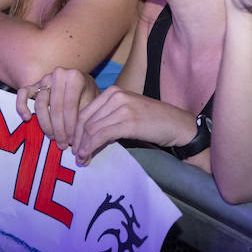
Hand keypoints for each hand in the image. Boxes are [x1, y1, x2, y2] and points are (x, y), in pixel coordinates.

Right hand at [15, 68, 98, 149]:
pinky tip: (27, 118)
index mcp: (74, 77)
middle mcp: (58, 75)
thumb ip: (85, 117)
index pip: (70, 105)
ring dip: (45, 124)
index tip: (72, 141)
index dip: (70, 126)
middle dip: (59, 129)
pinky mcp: (33, 85)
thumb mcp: (91, 104)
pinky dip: (22, 106)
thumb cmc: (87, 96)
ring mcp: (44, 79)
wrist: (81, 84)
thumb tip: (80, 140)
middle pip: (55, 107)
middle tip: (62, 144)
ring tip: (52, 137)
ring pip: (40, 104)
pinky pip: (23, 93)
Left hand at [70, 86, 198, 165]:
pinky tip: (88, 156)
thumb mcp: (127, 112)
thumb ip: (108, 117)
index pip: (85, 111)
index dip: (75, 130)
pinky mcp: (128, 121)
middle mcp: (115, 96)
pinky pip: (101, 135)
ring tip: (81, 159)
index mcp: (113, 91)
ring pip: (91, 129)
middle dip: (77, 140)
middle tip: (75, 155)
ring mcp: (122, 108)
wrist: (177, 124)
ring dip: (83, 147)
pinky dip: (91, 147)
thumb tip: (86, 135)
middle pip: (84, 120)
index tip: (74, 145)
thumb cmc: (152, 121)